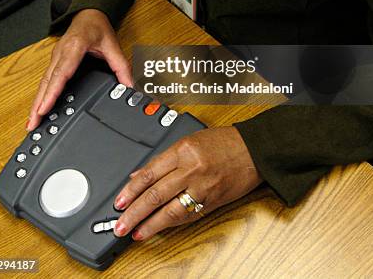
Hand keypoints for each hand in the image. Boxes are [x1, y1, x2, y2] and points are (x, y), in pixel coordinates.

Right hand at [27, 9, 132, 130]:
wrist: (88, 14)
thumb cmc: (97, 26)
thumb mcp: (112, 44)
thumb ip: (121, 66)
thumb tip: (129, 85)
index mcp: (74, 48)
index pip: (61, 73)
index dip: (52, 92)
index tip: (44, 108)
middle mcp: (61, 53)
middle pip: (47, 82)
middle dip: (39, 104)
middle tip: (33, 123)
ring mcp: (55, 56)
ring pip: (44, 82)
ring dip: (37, 101)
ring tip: (32, 121)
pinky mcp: (54, 60)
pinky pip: (46, 79)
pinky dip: (41, 94)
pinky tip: (38, 107)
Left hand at [113, 127, 262, 240]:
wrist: (254, 150)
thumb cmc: (223, 142)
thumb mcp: (190, 140)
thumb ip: (164, 159)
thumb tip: (140, 175)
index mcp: (183, 150)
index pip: (149, 173)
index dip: (131, 191)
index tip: (119, 202)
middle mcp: (191, 169)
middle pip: (156, 194)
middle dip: (135, 212)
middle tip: (120, 224)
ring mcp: (202, 187)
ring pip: (171, 210)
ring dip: (150, 224)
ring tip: (136, 232)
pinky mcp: (212, 201)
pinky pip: (188, 215)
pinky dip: (171, 224)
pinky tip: (159, 228)